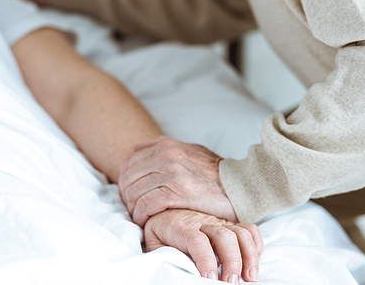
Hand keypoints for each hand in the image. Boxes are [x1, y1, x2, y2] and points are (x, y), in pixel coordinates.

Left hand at [119, 136, 237, 226]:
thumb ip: (163, 145)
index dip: (123, 181)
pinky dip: (141, 214)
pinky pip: (146, 203)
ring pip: (135, 191)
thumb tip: (136, 147)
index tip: (128, 194)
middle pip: (128, 178)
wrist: (241, 184)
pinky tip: (144, 220)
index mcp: (167, 146)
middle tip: (130, 208)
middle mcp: (167, 156)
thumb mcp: (190, 149)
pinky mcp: (177, 191)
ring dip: (132, 207)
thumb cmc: (214, 172)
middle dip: (125, 195)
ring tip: (137, 216)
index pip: (129, 163)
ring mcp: (171, 173)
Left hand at [145, 209, 261, 282]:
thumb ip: (167, 256)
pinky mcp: (228, 224)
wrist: (165, 211)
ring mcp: (218, 222)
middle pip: (224, 236)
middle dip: (232, 261)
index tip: (211, 279)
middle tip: (231, 283)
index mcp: (181, 227)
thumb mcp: (155, 245)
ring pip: (240, 232)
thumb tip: (179, 272)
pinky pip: (248, 229)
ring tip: (250, 278)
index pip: (197, 241)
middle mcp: (202, 222)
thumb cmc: (161, 233)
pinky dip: (256, 245)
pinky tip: (253, 263)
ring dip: (249, 256)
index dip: (206, 260)